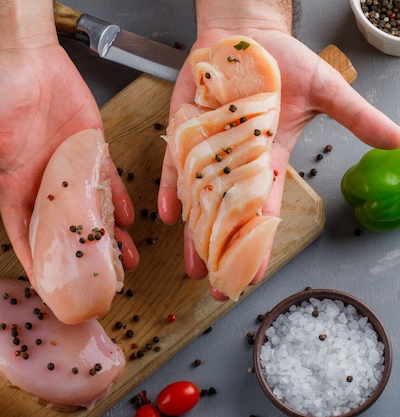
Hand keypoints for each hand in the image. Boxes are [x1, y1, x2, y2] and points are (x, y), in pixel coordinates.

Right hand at [0, 43, 138, 278]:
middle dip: (81, 260)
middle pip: (64, 233)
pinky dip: (117, 201)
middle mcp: (42, 185)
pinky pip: (107, 181)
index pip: (24, 237)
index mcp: (12, 187)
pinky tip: (128, 219)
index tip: (52, 293)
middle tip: (102, 285)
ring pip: (90, 212)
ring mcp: (69, 170)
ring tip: (126, 262)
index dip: (37, 266)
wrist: (21, 53)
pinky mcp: (90, 149)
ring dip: (107, 237)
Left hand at [158, 28, 399, 299]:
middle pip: (227, 215)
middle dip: (222, 250)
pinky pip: (175, 166)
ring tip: (192, 265)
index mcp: (268, 160)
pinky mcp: (183, 132)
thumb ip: (356, 118)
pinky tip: (168, 215)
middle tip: (217, 285)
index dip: (260, 243)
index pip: (264, 210)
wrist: (245, 37)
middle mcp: (234, 163)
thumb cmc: (283, 62)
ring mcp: (207, 150)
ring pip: (198, 199)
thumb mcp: (326, 90)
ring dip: (193, 232)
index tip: (254, 276)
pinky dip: (171, 188)